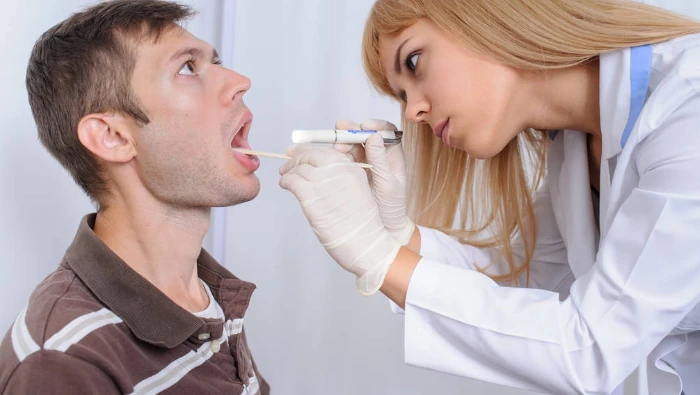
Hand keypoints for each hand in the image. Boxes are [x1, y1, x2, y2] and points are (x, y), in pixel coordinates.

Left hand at [279, 146, 401, 294]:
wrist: (367, 243)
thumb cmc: (363, 224)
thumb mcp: (360, 191)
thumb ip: (343, 178)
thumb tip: (320, 171)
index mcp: (352, 168)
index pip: (324, 151)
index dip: (307, 150)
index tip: (297, 151)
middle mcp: (338, 172)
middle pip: (310, 156)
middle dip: (295, 158)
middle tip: (287, 164)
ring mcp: (324, 184)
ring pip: (299, 168)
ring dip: (288, 170)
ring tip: (284, 176)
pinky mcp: (312, 198)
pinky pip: (292, 181)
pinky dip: (285, 181)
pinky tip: (284, 185)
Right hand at [334, 119, 415, 244]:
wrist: (383, 228)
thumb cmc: (391, 208)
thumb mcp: (387, 184)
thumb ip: (380, 161)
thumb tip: (374, 137)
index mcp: (394, 157)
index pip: (387, 133)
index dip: (376, 125)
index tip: (365, 126)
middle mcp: (379, 156)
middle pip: (365, 135)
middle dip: (353, 130)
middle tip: (340, 128)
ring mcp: (365, 162)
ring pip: (353, 145)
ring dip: (343, 141)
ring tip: (335, 147)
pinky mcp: (353, 171)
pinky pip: (344, 157)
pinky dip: (337, 154)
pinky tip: (331, 156)